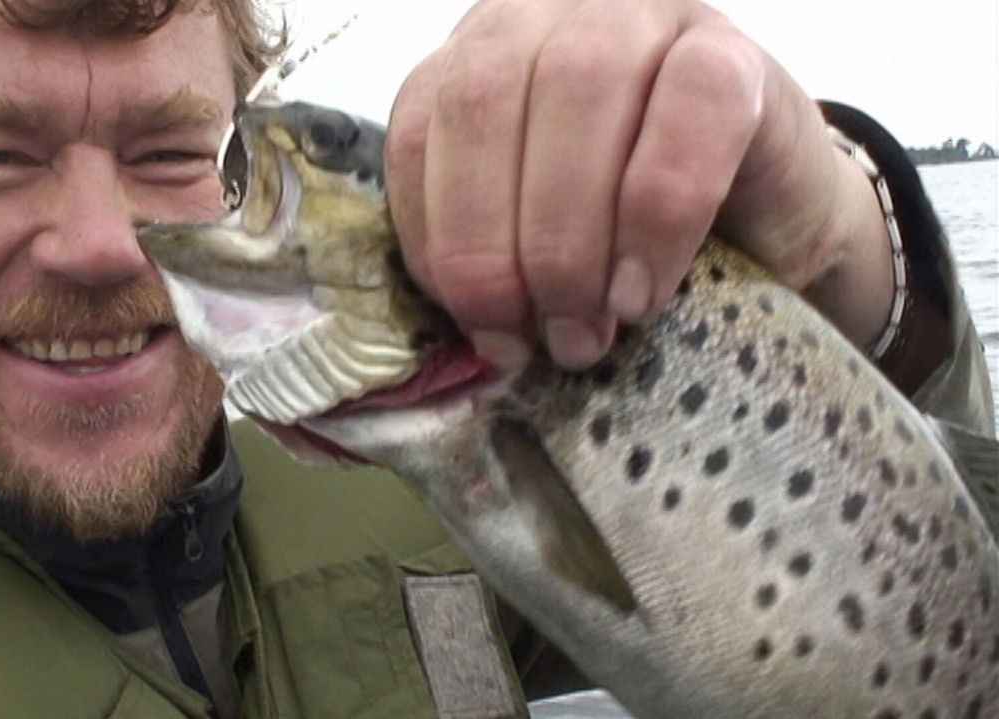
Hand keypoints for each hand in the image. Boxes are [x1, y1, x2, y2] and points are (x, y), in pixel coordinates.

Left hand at [385, 0, 894, 369]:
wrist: (767, 227)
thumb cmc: (631, 238)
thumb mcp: (533, 243)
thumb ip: (487, 260)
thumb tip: (481, 336)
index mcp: (474, 62)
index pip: (417, 133)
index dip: (436, 242)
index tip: (484, 331)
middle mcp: (542, 18)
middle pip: (482, 104)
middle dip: (495, 249)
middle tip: (537, 340)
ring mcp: (639, 17)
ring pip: (577, 92)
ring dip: (570, 238)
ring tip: (589, 328)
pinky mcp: (731, 48)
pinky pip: (690, 113)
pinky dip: (658, 219)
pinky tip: (645, 292)